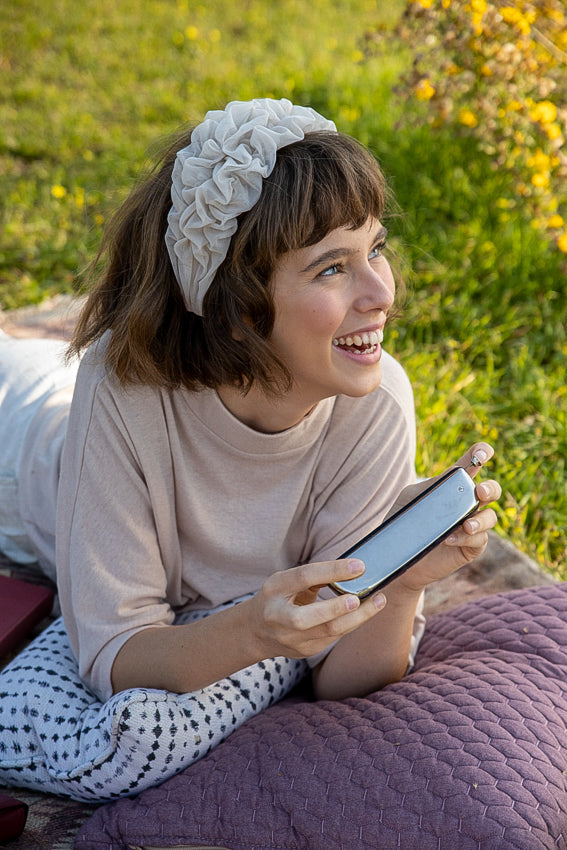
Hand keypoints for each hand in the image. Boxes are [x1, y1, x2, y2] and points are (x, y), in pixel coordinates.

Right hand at [247, 559, 385, 660]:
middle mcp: (279, 617)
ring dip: (358, 617)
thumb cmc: (278, 597)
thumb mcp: (288, 581)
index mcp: (275, 589)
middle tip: (359, 597)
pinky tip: (366, 612)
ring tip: (379, 601)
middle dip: (336, 608)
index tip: (359, 566)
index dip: (332, 571)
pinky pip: (334, 637)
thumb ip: (315, 576)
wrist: (255, 631)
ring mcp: (291, 638)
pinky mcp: (305, 651)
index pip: (304, 577)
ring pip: (328, 631)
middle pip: (308, 617)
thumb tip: (353, 568)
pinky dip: (352, 623)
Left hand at [390, 442, 500, 592]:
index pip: (473, 463)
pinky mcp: (471, 547)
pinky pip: (480, 539)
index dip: (482, 453)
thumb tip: (452, 477)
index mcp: (453, 486)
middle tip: (479, 491)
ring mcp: (471, 526)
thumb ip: (430, 486)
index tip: (484, 453)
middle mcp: (467, 504)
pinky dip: (466, 538)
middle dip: (491, 488)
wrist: (397, 557)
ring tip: (466, 525)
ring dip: (481, 519)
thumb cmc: (403, 523)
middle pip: (492, 490)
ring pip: (490, 516)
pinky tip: (449, 539)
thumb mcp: (410, 498)